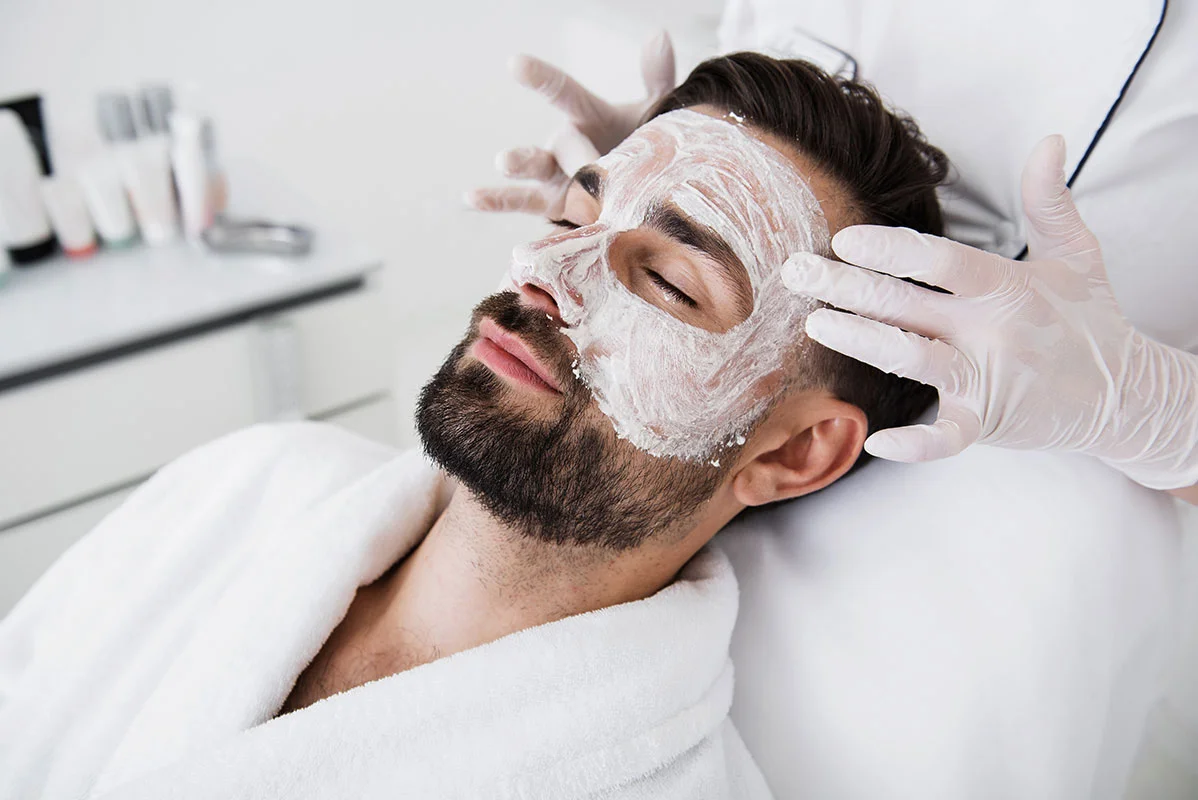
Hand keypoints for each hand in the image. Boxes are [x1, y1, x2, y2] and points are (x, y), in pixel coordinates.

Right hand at [465, 31, 675, 216]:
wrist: (641, 187)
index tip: (514, 64)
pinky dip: (496, 200)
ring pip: (532, 165)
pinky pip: (520, 201)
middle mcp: (565, 140)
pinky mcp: (550, 202)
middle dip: (577, 155)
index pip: (562, 91)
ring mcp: (554, 171)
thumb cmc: (645, 144)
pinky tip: (471, 198)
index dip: (540, 78)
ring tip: (504, 161)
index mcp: (588, 115)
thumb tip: (657, 35)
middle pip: (563, 142)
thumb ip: (656, 76)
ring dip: (518, 163)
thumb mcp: (656, 110)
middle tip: (591, 166)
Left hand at [782, 135, 1197, 490]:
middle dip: (846, 287)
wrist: (1124, 394)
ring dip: (860, 341)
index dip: (891, 250)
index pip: (940, 260)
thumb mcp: (1077, 253)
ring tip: (814, 324)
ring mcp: (987, 378)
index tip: (843, 240)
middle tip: (795, 273)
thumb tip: (1050, 141)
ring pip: (911, 360)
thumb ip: (1049, 201)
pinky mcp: (986, 421)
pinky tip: (876, 441)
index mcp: (1006, 286)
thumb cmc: (1089, 321)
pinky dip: (916, 445)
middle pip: (906, 305)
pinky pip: (947, 438)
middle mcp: (991, 331)